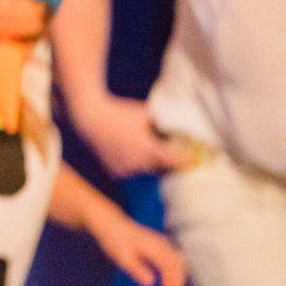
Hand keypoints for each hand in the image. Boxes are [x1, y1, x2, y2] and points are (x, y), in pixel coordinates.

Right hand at [73, 93, 191, 178]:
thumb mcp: (146, 114)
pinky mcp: (115, 172)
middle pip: (163, 169)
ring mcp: (126, 170)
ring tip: (146, 150)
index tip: (195, 158)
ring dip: (151, 165)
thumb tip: (182, 130)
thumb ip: (164, 124)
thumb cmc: (120, 112)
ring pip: (147, 172)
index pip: (177, 162)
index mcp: (149, 149)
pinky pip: (132, 173)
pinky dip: (134, 166)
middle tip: (173, 154)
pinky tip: (131, 153)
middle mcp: (139, 163)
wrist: (89, 118)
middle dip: (168, 162)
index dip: (187, 160)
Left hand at [88, 204, 186, 285]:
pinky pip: (175, 259)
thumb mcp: (122, 257)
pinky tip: (168, 282)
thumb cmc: (115, 241)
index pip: (170, 270)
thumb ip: (137, 269)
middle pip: (178, 267)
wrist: (110, 225)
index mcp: (155, 248)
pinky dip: (175, 272)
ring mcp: (163, 243)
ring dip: (178, 280)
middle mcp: (162, 244)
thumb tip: (150, 283)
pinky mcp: (161, 244)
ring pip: (179, 263)